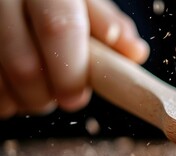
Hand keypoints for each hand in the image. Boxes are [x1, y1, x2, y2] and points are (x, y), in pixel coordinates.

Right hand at [0, 0, 148, 117]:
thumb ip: (106, 24)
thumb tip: (136, 53)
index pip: (59, 29)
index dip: (71, 71)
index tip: (77, 97)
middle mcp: (7, 0)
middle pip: (24, 63)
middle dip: (46, 96)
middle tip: (63, 99)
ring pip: (0, 77)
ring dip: (22, 99)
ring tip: (39, 93)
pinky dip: (2, 98)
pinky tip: (15, 90)